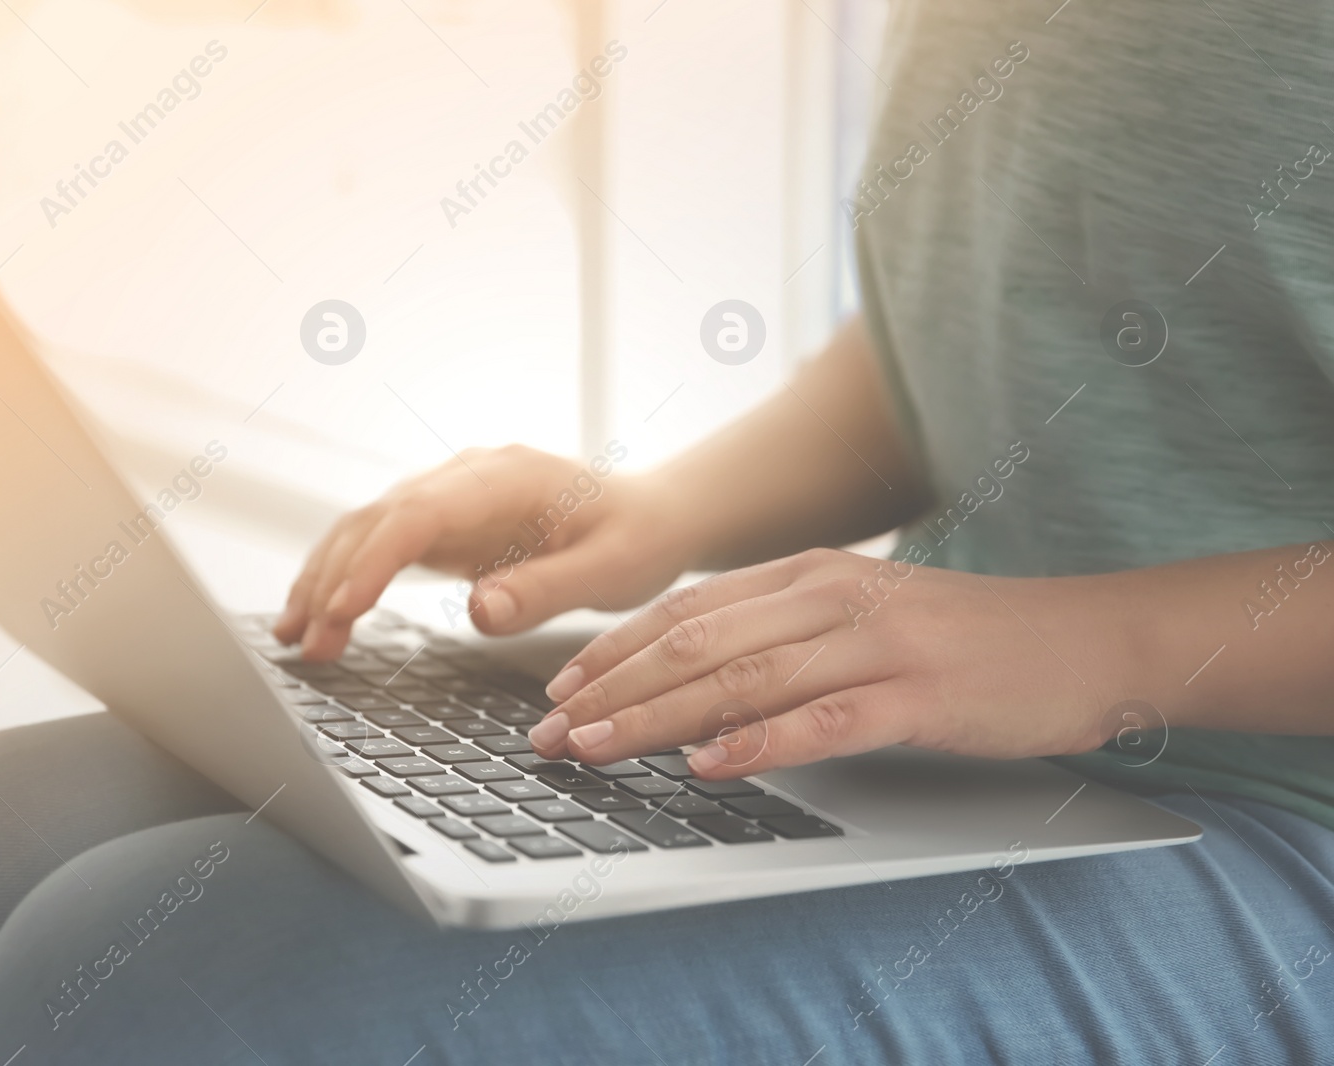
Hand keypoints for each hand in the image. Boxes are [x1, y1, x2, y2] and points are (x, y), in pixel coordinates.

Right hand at [274, 445, 692, 659]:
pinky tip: (320, 617)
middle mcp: (467, 477)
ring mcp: (451, 498)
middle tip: (309, 644)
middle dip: (333, 579)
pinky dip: (346, 579)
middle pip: (377, 518)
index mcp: (506, 477)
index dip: (375, 559)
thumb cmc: (639, 537)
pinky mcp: (446, 524)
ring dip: (326, 580)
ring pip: (367, 528)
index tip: (345, 609)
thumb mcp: (611, 570)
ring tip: (295, 639)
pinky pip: (382, 546)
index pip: (419, 512)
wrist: (654, 515)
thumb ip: (547, 589)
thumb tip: (479, 611)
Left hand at [528, 549, 1134, 776]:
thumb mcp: (858, 617)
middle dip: (610, 692)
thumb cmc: (962, 639)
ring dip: (655, 718)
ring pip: (741, 679)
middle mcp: (830, 597)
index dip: (611, 654)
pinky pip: (822, 720)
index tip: (556, 694)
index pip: (684, 612)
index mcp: (808, 574)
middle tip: (550, 735)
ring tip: (595, 749)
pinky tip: (708, 765)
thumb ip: (780, 636)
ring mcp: (875, 641)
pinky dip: (758, 743)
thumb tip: (690, 684)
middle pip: (693, 644)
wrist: (1083, 638)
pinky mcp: (919, 693)